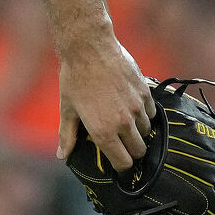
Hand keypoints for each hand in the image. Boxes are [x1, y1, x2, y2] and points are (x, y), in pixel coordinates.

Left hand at [57, 32, 156, 169]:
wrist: (89, 48)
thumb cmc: (74, 78)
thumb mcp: (67, 109)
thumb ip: (67, 135)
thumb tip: (62, 155)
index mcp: (103, 132)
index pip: (123, 163)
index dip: (121, 166)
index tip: (118, 161)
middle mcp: (123, 123)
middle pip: (139, 151)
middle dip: (132, 151)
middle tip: (122, 143)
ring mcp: (137, 108)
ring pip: (147, 131)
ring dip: (139, 131)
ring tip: (125, 122)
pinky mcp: (145, 92)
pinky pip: (152, 113)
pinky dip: (145, 114)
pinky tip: (133, 107)